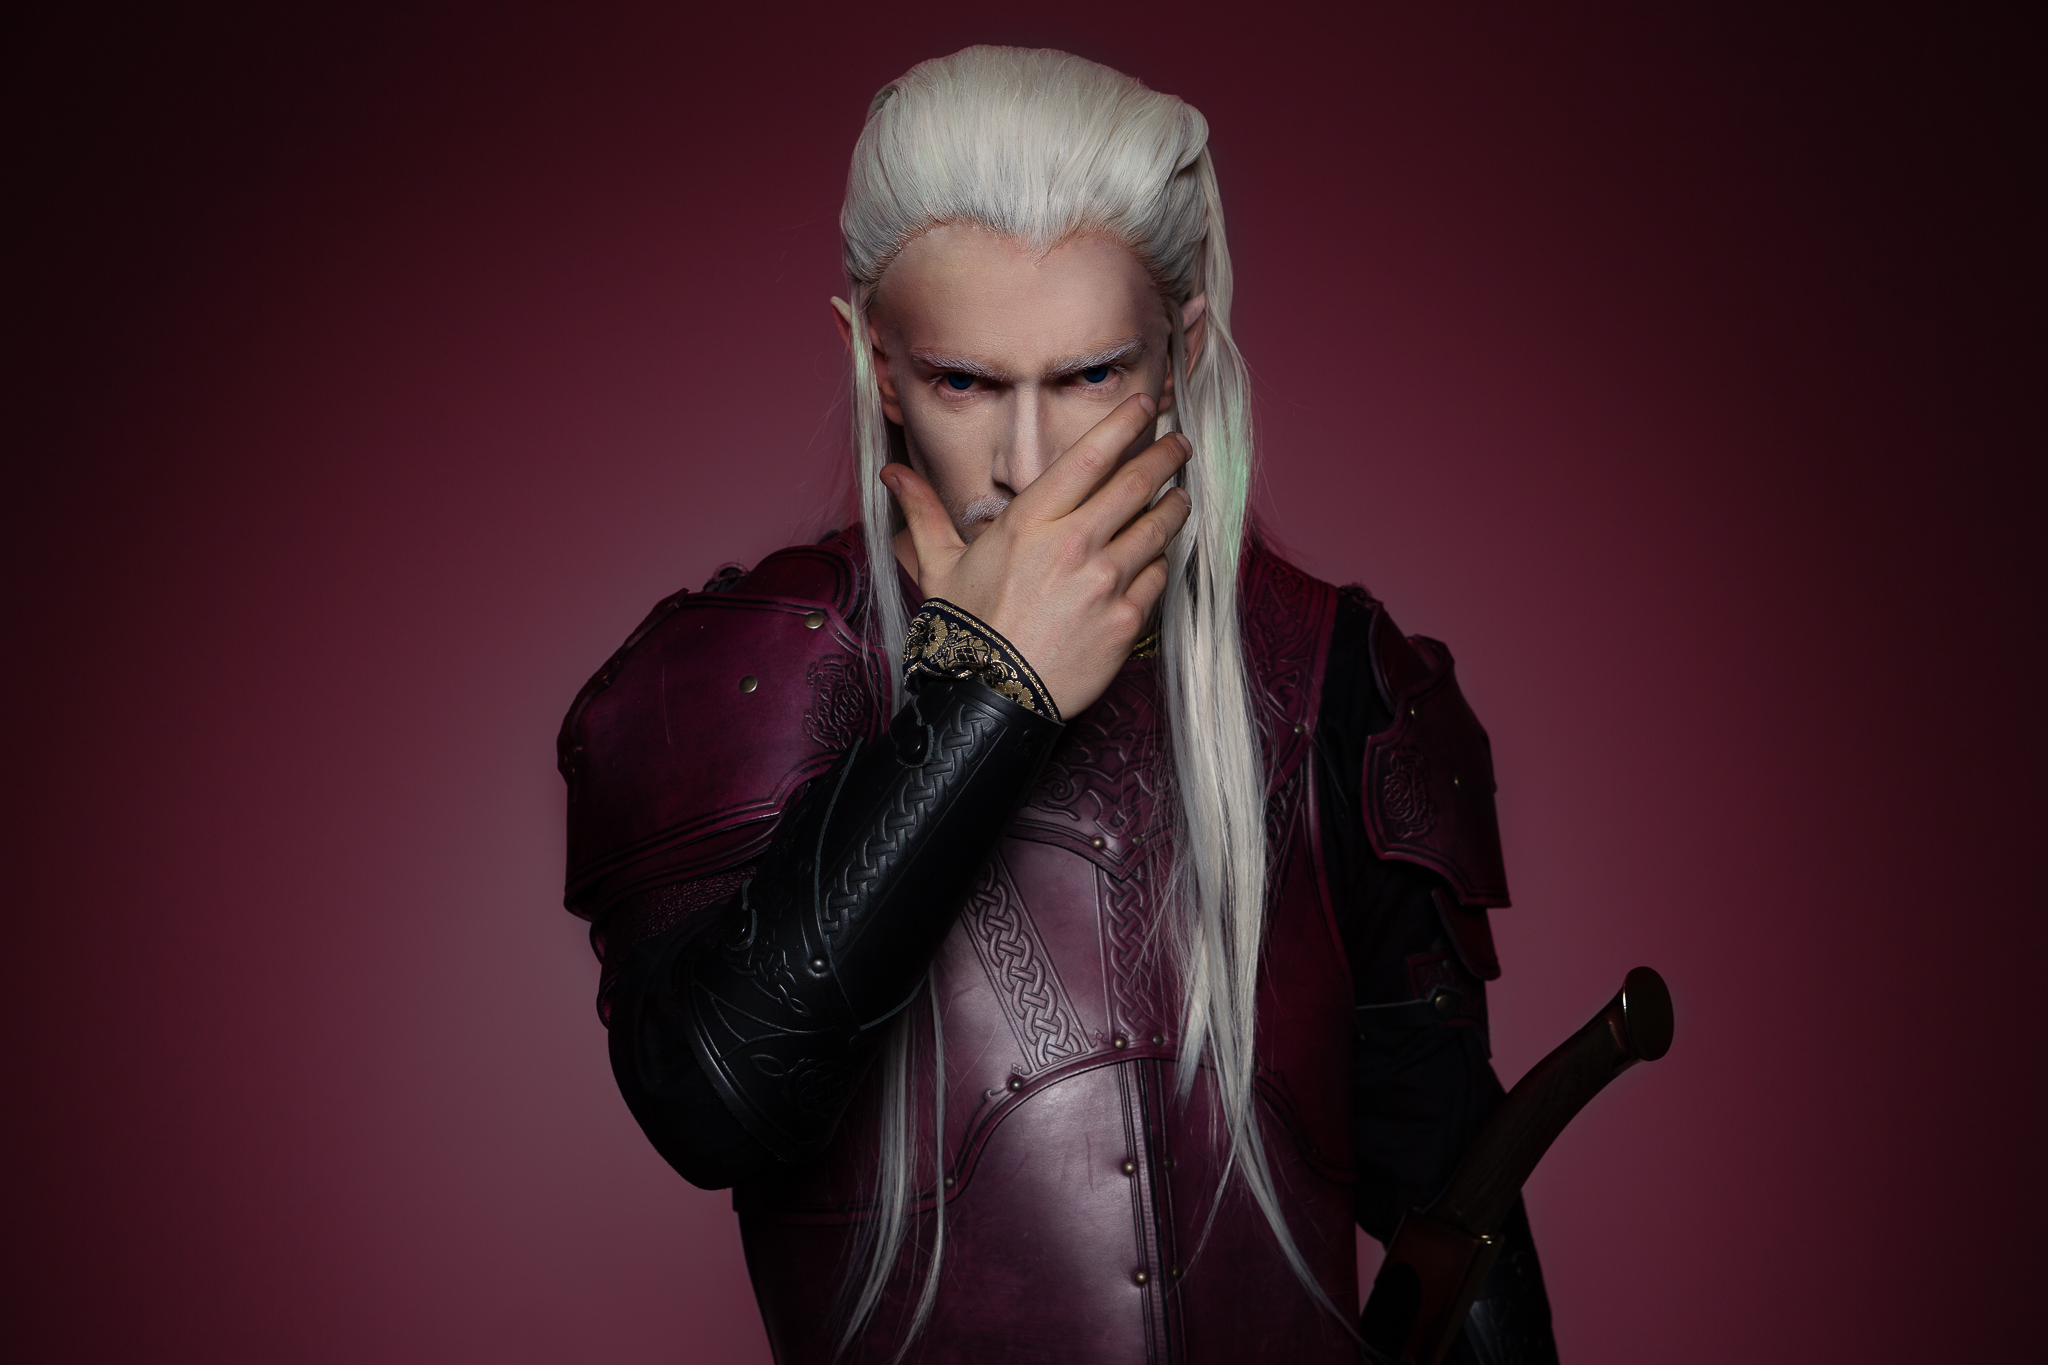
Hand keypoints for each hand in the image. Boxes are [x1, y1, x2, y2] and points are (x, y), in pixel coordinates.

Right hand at [880, 394, 1192, 717]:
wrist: (989, 700)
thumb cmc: (963, 631)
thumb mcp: (940, 566)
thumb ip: (923, 512)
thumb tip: (892, 473)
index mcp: (1030, 522)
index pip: (1091, 457)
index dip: (1124, 425)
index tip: (1144, 409)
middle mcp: (1074, 544)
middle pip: (1136, 484)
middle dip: (1165, 457)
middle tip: (1179, 445)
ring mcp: (1105, 583)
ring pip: (1157, 528)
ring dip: (1172, 506)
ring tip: (1178, 498)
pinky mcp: (1126, 621)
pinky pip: (1158, 578)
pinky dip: (1161, 563)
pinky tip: (1158, 557)